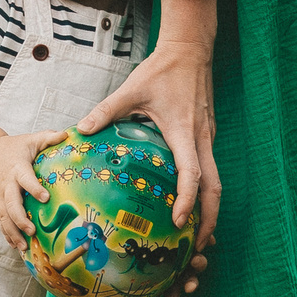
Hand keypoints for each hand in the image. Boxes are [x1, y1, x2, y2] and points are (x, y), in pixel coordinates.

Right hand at [0, 129, 67, 253]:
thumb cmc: (15, 147)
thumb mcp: (31, 139)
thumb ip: (49, 137)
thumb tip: (67, 135)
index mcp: (17, 168)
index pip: (25, 179)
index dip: (34, 188)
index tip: (45, 197)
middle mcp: (7, 184)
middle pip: (10, 204)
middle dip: (19, 219)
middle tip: (32, 230)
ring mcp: (0, 196)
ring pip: (3, 217)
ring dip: (12, 232)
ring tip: (23, 246)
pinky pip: (0, 221)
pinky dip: (6, 234)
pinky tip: (15, 246)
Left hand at [77, 0, 220, 268]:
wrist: (191, 49)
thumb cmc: (161, 69)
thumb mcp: (131, 89)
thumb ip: (106, 111)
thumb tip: (79, 130)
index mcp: (183, 131)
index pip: (191, 173)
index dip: (187, 200)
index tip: (178, 222)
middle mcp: (201, 139)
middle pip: (214, 188)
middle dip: (209, 219)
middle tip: (199, 247)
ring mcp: (208, 138)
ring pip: (217, 181)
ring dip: (210, 209)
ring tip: (200, 235)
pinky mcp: (207, 135)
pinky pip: (211, 170)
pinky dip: (206, 192)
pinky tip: (193, 205)